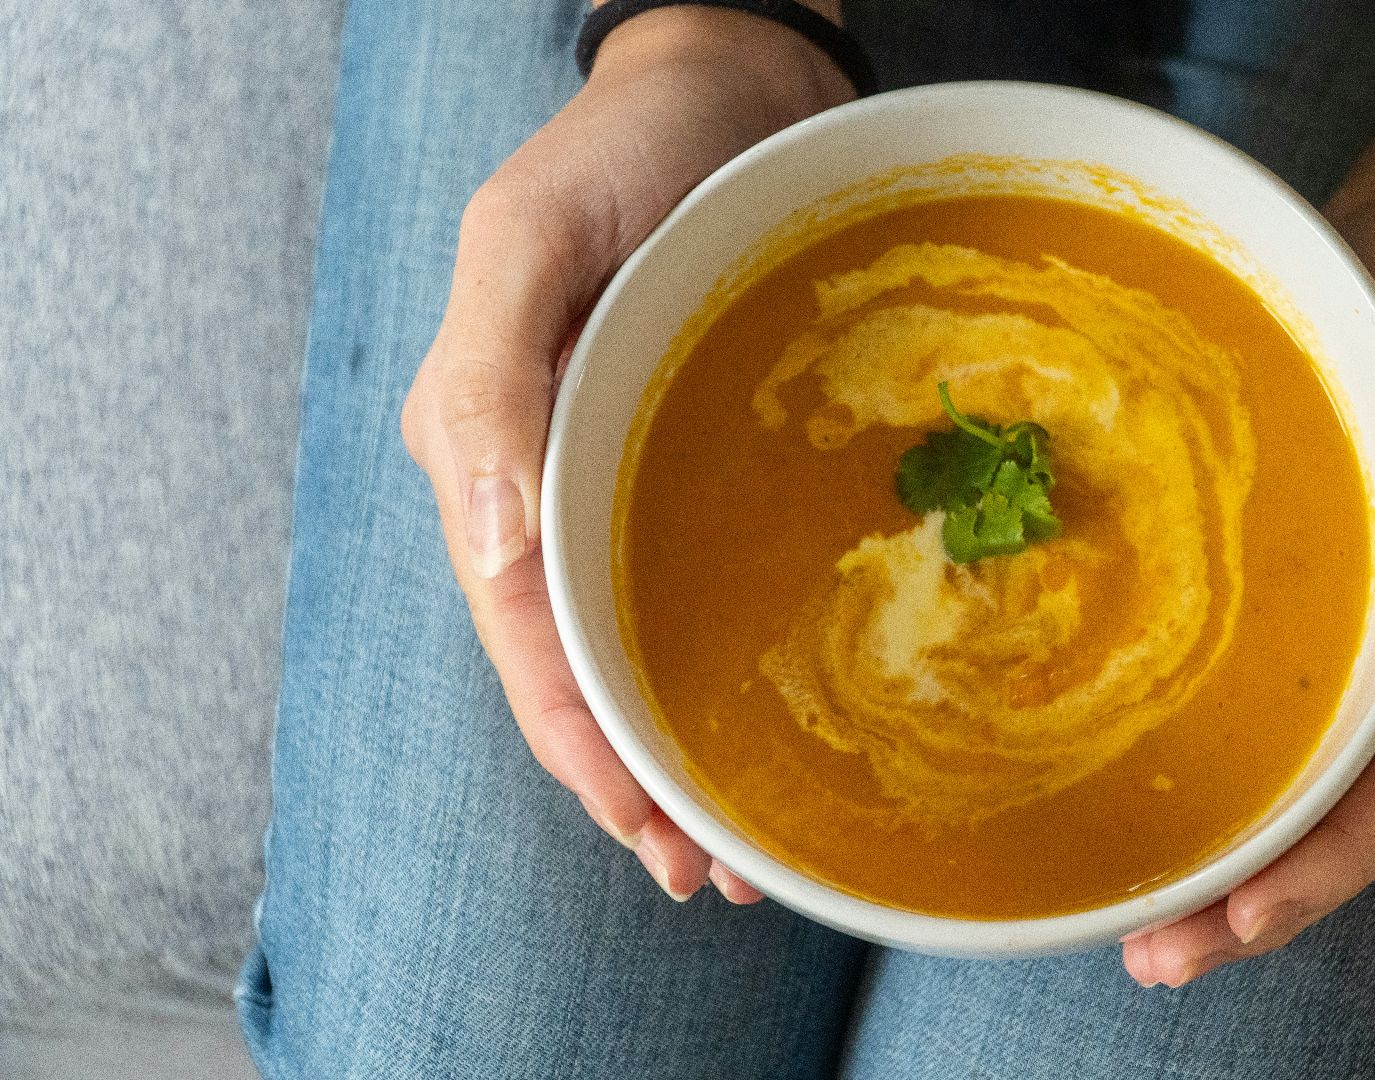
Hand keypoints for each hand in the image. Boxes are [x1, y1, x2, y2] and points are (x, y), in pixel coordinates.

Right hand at [401, 8, 854, 903]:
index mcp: (490, 447)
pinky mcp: (690, 464)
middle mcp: (548, 484)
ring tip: (746, 846)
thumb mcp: (531, 235)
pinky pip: (696, 585)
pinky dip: (725, 667)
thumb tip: (489, 551)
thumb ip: (491, 381)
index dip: (578, 741)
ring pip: (638, 644)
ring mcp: (620, 480)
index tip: (649, 829)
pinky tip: (776, 724)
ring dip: (680, 749)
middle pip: (578, 664)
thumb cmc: (628, 150)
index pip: (525, 630)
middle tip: (716, 875)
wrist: (730, 85)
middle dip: (634, 780)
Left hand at [1121, 188, 1374, 986]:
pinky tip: (1183, 815)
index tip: (1245, 919)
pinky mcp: (1361, 607)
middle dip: (1279, 892)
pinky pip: (1308, 717)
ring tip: (1158, 930)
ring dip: (1256, 859)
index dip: (1339, 859)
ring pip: (1337, 779)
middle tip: (1164, 958)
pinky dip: (1253, 781)